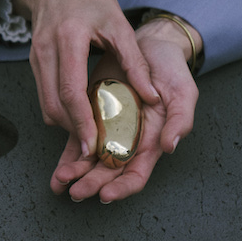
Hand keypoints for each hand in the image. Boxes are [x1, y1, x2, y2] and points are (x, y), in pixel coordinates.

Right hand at [13, 0, 160, 158]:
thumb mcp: (118, 23)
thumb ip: (135, 62)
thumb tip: (151, 98)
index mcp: (68, 39)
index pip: (71, 91)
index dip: (81, 123)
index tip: (92, 145)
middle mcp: (46, 51)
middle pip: (54, 106)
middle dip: (73, 131)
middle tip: (94, 148)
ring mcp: (36, 57)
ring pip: (46, 105)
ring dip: (66, 123)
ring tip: (91, 135)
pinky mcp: (34, 62)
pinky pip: (45, 96)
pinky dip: (61, 110)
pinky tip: (80, 114)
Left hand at [48, 16, 200, 202]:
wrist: (149, 46)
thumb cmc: (171, 71)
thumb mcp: (184, 92)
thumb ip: (181, 120)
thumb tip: (170, 146)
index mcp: (150, 143)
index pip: (136, 175)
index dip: (122, 188)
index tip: (106, 194)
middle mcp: (127, 143)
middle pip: (108, 173)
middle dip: (91, 184)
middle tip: (76, 191)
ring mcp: (107, 131)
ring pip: (89, 160)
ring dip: (74, 173)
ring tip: (60, 181)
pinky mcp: (91, 116)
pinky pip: (77, 139)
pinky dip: (67, 156)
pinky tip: (57, 169)